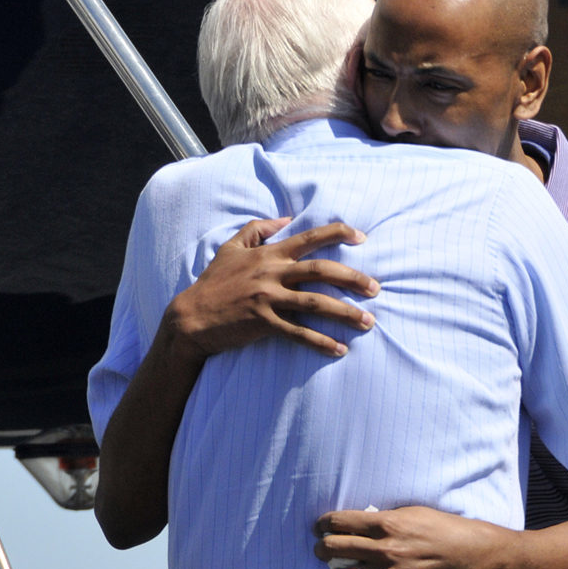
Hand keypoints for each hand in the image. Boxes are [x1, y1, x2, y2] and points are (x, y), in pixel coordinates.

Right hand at [166, 218, 379, 358]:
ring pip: (314, 303)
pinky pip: (298, 333)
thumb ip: (257, 229)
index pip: (309, 238)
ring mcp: (267, 298)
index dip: (337, 233)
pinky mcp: (262, 323)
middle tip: (375, 288)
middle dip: (352, 278)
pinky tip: (339, 350)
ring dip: (344, 313)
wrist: (191, 317)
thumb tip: (285, 218)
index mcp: (268, 254)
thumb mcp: (231, 247)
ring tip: (367, 321)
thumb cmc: (213, 282)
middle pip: (320, 271)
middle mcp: (271, 273)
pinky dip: (320, 342)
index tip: (361, 237)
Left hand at [312, 506, 505, 568]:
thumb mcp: (410, 512)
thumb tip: (360, 521)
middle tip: (322, 548)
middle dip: (321, 548)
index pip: (339, 522)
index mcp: (385, 523)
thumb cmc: (442, 528)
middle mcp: (382, 549)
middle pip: (332, 549)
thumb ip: (384, 517)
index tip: (320, 526)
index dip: (323, 523)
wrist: (468, 554)